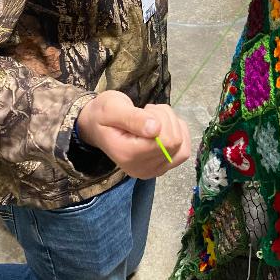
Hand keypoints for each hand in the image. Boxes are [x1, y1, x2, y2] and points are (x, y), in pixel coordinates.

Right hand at [76, 91, 190, 179]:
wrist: (96, 126)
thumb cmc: (103, 114)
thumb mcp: (113, 108)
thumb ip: (133, 118)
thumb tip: (156, 128)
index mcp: (128, 155)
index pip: (165, 141)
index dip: (161, 119)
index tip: (145, 110)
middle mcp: (142, 169)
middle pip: (175, 142)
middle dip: (166, 119)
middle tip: (147, 112)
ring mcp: (152, 170)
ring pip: (182, 146)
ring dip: (173, 126)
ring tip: (153, 119)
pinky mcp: (160, 167)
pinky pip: (183, 151)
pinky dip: (179, 134)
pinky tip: (164, 126)